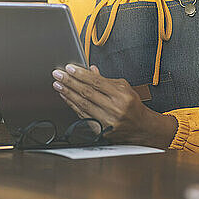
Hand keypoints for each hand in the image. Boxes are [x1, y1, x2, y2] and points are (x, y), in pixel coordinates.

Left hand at [51, 64, 177, 148]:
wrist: (140, 127)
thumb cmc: (132, 105)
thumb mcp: (124, 87)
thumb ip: (106, 79)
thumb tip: (90, 70)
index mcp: (121, 95)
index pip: (96, 82)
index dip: (81, 74)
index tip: (70, 68)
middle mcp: (114, 109)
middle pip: (87, 93)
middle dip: (70, 82)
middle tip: (58, 74)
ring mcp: (106, 121)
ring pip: (82, 105)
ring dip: (68, 93)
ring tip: (58, 84)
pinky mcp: (101, 130)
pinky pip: (82, 115)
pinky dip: (72, 105)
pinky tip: (66, 97)